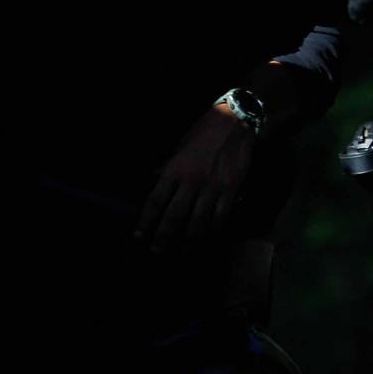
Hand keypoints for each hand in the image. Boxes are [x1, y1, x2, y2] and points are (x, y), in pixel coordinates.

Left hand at [135, 102, 255, 252]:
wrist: (233, 122)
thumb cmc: (202, 132)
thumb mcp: (179, 147)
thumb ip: (167, 167)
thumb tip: (154, 180)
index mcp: (174, 169)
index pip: (155, 200)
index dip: (146, 221)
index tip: (138, 235)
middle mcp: (191, 180)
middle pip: (174, 216)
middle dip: (163, 237)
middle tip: (156, 251)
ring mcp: (212, 187)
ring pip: (197, 222)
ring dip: (188, 241)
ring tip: (181, 251)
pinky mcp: (230, 189)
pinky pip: (220, 217)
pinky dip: (213, 230)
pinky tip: (207, 238)